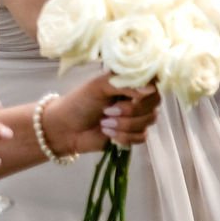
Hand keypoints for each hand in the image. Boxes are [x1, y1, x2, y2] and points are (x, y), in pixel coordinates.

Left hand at [42, 74, 163, 156]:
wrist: (65, 129)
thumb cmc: (79, 102)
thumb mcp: (99, 85)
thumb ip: (125, 83)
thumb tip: (150, 88)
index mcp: (131, 83)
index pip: (154, 84)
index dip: (146, 93)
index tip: (130, 97)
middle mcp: (138, 99)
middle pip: (153, 105)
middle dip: (130, 111)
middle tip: (107, 111)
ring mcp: (137, 118)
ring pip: (148, 122)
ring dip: (123, 125)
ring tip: (103, 123)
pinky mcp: (133, 135)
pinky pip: (141, 137)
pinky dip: (123, 137)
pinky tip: (108, 134)